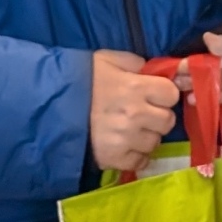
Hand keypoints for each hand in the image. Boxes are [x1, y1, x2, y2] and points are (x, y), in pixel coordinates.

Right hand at [90, 49, 178, 174]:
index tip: (153, 95)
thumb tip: (159, 72)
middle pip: (168, 121)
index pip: (171, 94)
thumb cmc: (82, 79)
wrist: (51, 105)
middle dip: (157, 116)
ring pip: (155, 142)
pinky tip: (124, 145)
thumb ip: (136, 63)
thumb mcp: (107, 60)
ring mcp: (126, 139)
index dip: (163, 94)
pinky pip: (140, 161)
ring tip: (129, 130)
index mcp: (135, 87)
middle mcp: (135, 114)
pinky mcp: (115, 158)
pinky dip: (135, 155)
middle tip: (141, 114)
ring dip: (146, 137)